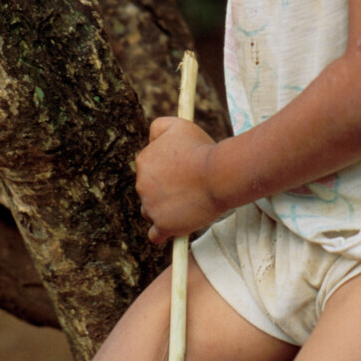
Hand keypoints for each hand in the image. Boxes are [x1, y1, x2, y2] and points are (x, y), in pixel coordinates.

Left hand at [135, 116, 218, 244]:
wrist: (219, 174)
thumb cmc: (202, 148)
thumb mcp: (179, 125)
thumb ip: (158, 127)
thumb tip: (150, 138)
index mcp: (143, 161)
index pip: (148, 170)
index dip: (165, 171)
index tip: (181, 172)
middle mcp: (141, 185)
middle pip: (148, 192)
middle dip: (164, 191)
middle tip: (187, 188)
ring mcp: (151, 207)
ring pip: (150, 212)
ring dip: (163, 210)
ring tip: (185, 205)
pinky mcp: (163, 226)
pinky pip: (155, 235)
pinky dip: (163, 232)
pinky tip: (175, 227)